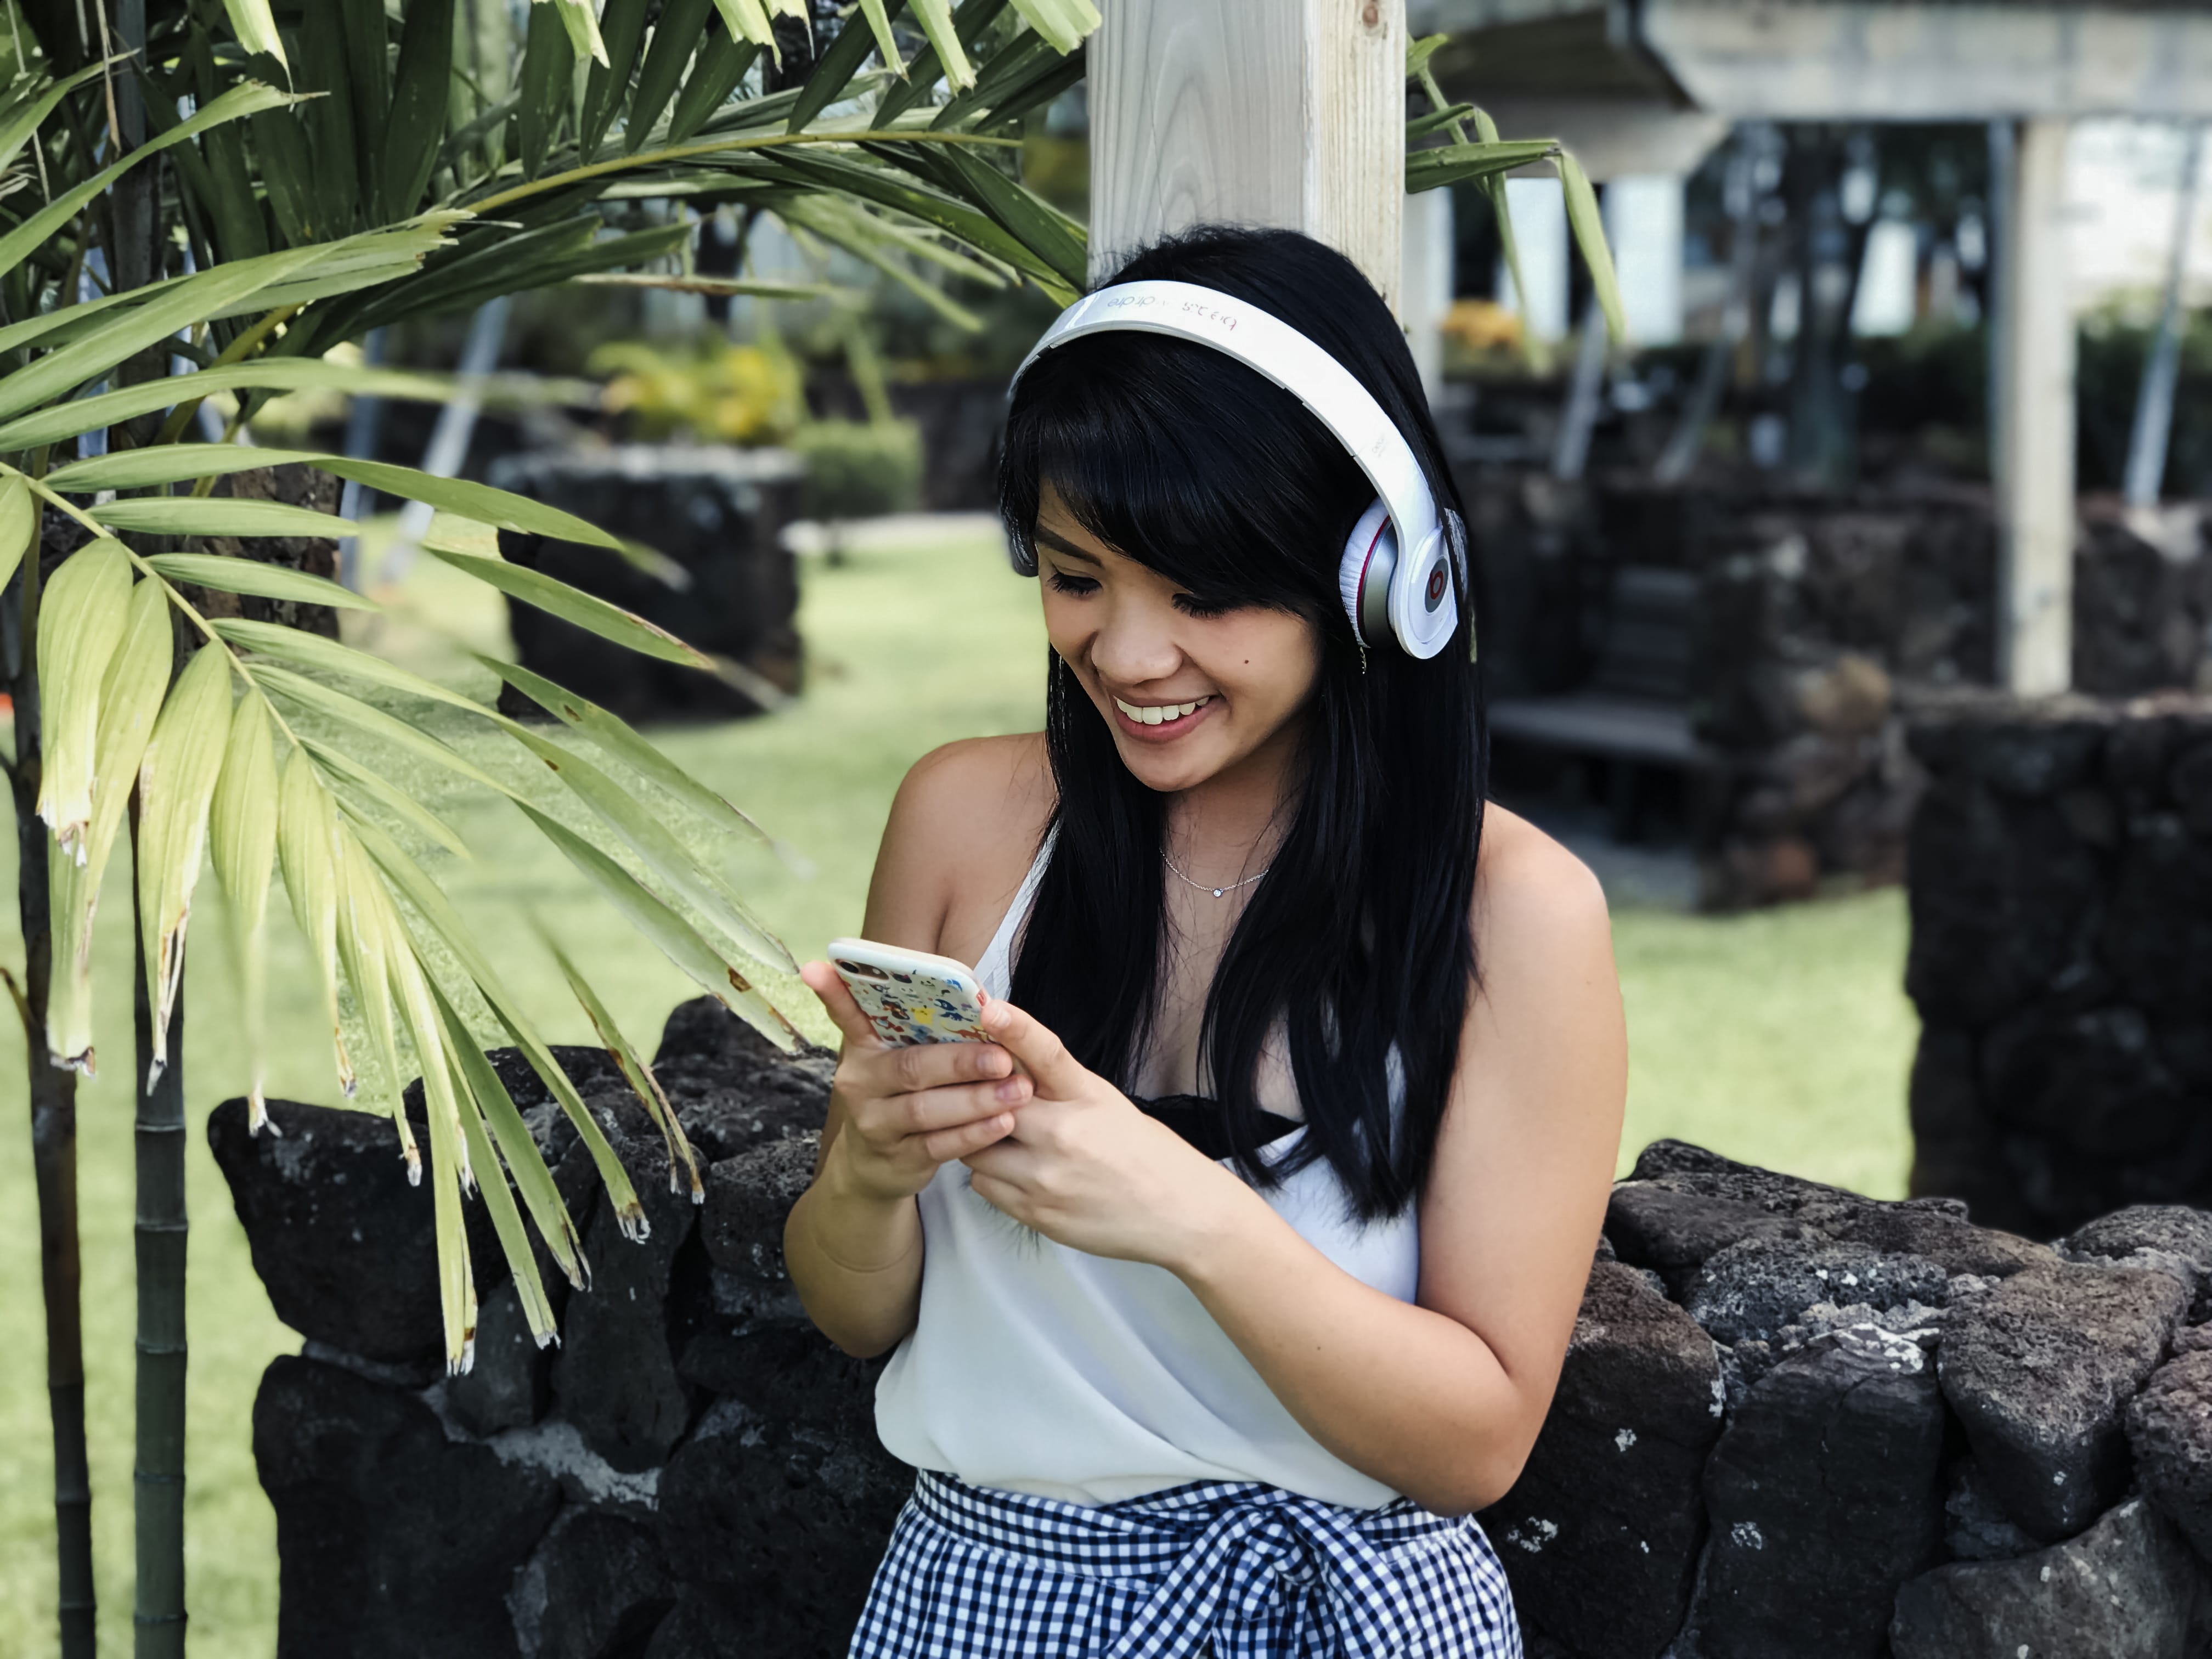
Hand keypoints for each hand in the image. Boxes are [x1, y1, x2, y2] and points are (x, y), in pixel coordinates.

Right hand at [800, 961, 1031, 1204]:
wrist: (873, 1168)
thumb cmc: (901, 1096)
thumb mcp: (898, 1060)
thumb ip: (922, 1033)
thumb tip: (979, 1000)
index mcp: (863, 1048)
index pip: (847, 1015)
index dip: (833, 992)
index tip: (817, 966)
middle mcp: (861, 1083)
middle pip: (911, 1068)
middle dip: (960, 1062)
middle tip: (1003, 1057)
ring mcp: (875, 1124)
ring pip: (927, 1109)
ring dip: (976, 1100)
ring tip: (1017, 1091)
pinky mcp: (897, 1159)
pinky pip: (938, 1145)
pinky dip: (974, 1134)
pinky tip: (1003, 1123)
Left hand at [960, 997, 1257, 1269]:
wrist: (1177, 1213)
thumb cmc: (1143, 1153)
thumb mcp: (1106, 1103)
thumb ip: (1056, 1087)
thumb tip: (1005, 1064)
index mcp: (1087, 1096)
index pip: (1046, 1053)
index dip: (1016, 1027)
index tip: (989, 1008)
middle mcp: (1064, 1134)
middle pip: (990, 1102)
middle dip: (979, 1099)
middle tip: (982, 1098)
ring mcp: (1046, 1176)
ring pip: (976, 1148)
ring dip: (982, 1141)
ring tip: (1009, 1143)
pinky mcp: (1035, 1212)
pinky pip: (983, 1184)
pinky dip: (992, 1176)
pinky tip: (1019, 1174)